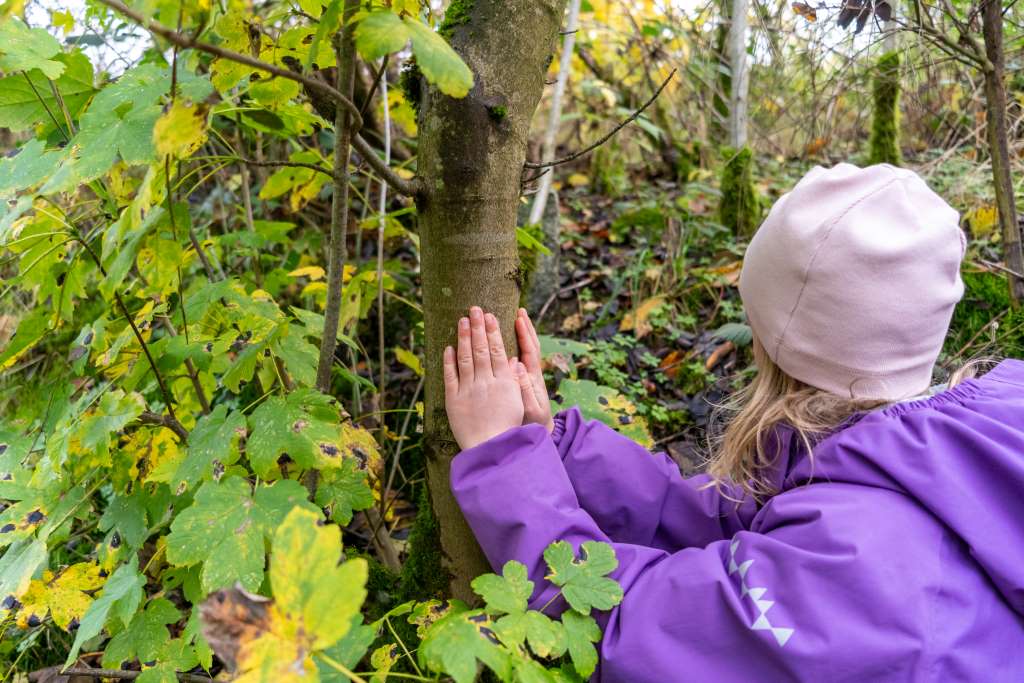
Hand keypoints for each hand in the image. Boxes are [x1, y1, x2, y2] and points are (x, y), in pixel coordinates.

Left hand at [443, 307, 524, 449]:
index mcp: (504, 382)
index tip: (490, 317)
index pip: (497, 350)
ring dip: (463, 337)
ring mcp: (468, 390)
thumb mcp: (517, 402)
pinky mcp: (454, 400)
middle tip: (474, 309)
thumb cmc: (508, 428)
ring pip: (465, 358)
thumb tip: (514, 360)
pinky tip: (449, 347)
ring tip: (462, 320)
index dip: (492, 332)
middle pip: (480, 349)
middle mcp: (486, 382)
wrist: (491, 449)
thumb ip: (514, 380)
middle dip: (477, 327)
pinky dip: (449, 361)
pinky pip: (450, 376)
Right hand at [514, 308, 554, 431]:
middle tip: (519, 309)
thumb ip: (525, 389)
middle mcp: (532, 373)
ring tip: (517, 316)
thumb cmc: (534, 422)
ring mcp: (529, 375)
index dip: (526, 334)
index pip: (530, 350)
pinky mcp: (524, 379)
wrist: (539, 432)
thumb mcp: (530, 409)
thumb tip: (519, 366)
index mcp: (534, 377)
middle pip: (531, 345)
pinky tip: (509, 337)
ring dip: (523, 333)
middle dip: (526, 327)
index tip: (519, 318)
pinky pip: (521, 357)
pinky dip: (518, 344)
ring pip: (528, 349)